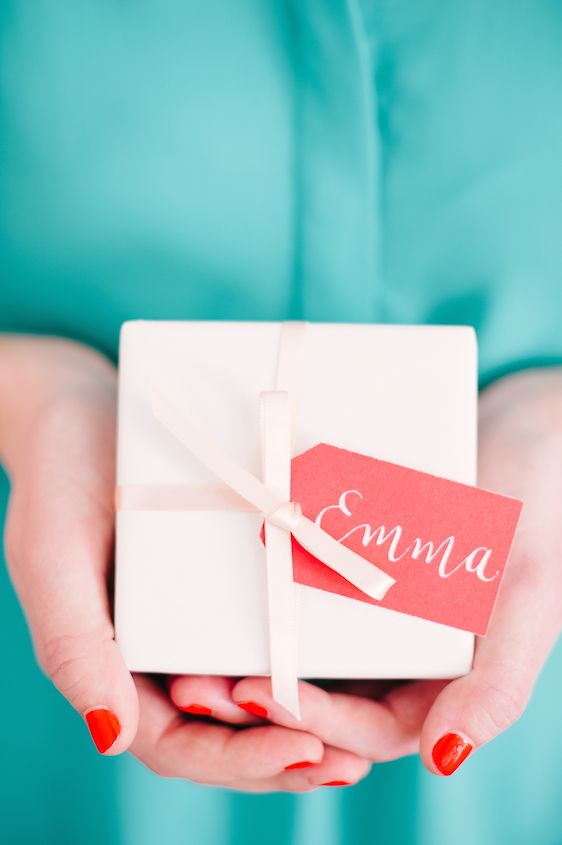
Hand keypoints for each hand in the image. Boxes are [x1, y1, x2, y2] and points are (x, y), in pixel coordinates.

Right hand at [0, 336, 369, 790]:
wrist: (90, 408)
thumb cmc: (61, 478)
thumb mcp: (54, 557)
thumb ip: (73, 644)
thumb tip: (112, 736)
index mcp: (122, 666)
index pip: (180, 744)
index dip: (239, 761)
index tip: (302, 752)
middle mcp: (170, 653)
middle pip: (233, 732)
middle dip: (290, 754)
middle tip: (353, 760)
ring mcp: (207, 617)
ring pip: (262, 691)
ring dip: (314, 718)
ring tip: (371, 733)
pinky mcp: (238, 575)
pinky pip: (278, 625)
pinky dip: (315, 652)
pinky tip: (362, 652)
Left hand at [169, 368, 561, 775]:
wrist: (517, 432)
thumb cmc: (537, 512)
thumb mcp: (527, 596)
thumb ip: (500, 682)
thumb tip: (445, 760)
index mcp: (440, 679)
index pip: (369, 726)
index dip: (314, 719)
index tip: (256, 693)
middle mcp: (398, 652)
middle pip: (324, 693)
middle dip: (263, 696)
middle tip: (198, 683)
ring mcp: (369, 607)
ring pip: (303, 646)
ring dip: (250, 651)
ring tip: (190, 645)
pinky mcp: (346, 559)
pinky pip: (302, 585)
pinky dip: (267, 592)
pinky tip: (220, 579)